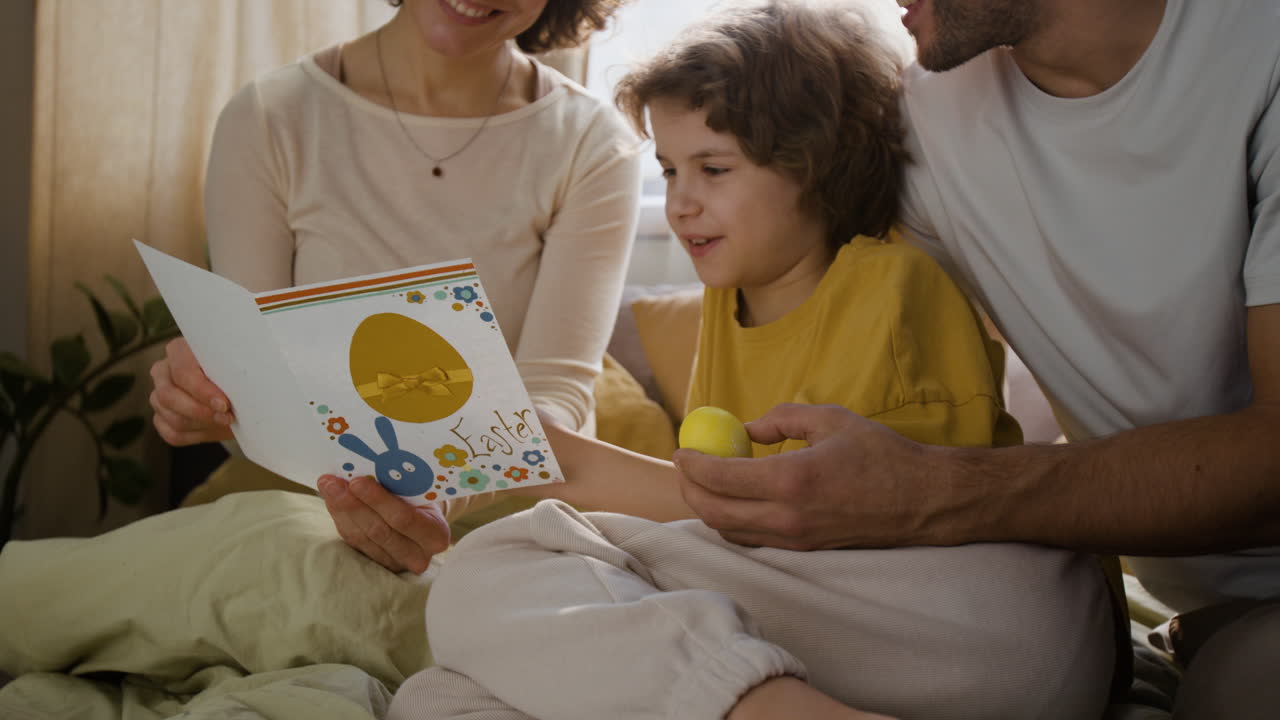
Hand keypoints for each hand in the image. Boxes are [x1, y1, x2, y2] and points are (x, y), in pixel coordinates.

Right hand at [149, 337, 233, 445]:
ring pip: (172, 417)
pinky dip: (196, 435)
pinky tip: (213, 429)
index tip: (224, 404)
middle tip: (227, 417)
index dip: (203, 391)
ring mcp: (158, 395)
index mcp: (178, 351)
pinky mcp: (161, 418)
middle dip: (201, 411)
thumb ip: (231, 374)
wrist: (235, 389)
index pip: (182, 372)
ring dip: (203, 424)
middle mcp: (162, 371)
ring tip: (225, 421)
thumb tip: (240, 388)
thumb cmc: (236, 373)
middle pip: (168, 396)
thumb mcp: (235, 368)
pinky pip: (172, 434)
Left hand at [318, 474, 450, 573]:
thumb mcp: (422, 493)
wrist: (426, 522)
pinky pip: (354, 542)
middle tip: (333, 482)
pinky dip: (340, 518)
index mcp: (435, 535)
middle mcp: (418, 557)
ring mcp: (396, 565)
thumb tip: (365, 471)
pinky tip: (331, 500)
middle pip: (379, 530)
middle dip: (352, 504)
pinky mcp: (377, 565)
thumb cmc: (424, 501)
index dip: (377, 500)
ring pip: (362, 538)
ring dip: (341, 510)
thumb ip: (400, 488)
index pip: (403, 518)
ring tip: (327, 486)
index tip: (356, 482)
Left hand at [672, 403, 943, 550]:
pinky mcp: (804, 548)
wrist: (923, 500)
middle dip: (688, 490)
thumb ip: (782, 419)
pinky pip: (752, 539)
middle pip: (714, 513)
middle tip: (683, 467)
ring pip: (730, 532)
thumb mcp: (831, 419)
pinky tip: (733, 500)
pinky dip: (731, 522)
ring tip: (701, 482)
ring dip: (707, 508)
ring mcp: (795, 538)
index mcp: (792, 480)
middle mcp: (788, 516)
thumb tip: (747, 429)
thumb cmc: (882, 454)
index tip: (680, 450)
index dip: (691, 464)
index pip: (720, 478)